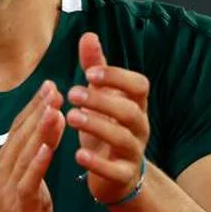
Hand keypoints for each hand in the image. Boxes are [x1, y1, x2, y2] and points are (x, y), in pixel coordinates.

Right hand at [0, 80, 64, 211]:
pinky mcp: (18, 205)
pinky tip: (48, 147)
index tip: (49, 87)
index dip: (34, 107)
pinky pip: (28, 180)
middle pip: (21, 134)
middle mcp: (3, 171)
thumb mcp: (28, 188)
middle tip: (54, 88)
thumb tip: (44, 145)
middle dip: (38, 110)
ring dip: (40, 130)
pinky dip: (37, 161)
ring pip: (25, 152)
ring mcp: (8, 187)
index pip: (20, 129)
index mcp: (5, 165)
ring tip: (54, 109)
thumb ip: (33, 166)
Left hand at [67, 33, 150, 204]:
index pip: (139, 85)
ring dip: (97, 126)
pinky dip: (98, 163)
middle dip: (102, 101)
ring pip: (123, 139)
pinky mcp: (124, 176)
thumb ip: (95, 68)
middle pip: (130, 111)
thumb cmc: (106, 128)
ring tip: (70, 117)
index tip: (90, 73)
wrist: (115, 175)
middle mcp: (139, 127)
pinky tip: (78, 154)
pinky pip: (116, 170)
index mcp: (135, 105)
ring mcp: (134, 153)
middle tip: (72, 94)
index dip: (118, 77)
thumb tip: (88, 35)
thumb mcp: (100, 97)